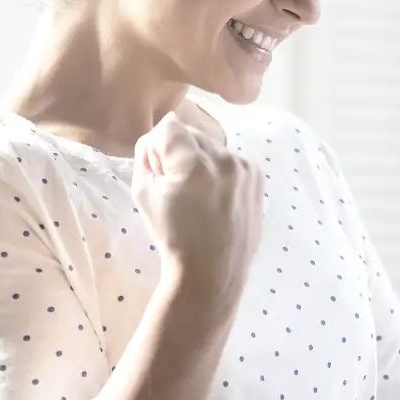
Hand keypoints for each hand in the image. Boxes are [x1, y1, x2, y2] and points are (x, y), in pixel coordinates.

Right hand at [132, 112, 263, 297]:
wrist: (211, 272)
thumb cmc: (172, 237)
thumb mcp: (143, 194)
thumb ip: (145, 155)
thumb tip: (156, 134)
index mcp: (193, 163)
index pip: (168, 127)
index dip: (157, 148)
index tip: (159, 173)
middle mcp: (223, 158)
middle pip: (191, 134)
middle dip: (179, 153)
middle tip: (178, 188)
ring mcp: (244, 167)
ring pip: (211, 146)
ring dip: (200, 161)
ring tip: (198, 197)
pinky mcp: (256, 176)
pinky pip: (230, 160)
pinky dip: (219, 172)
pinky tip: (216, 199)